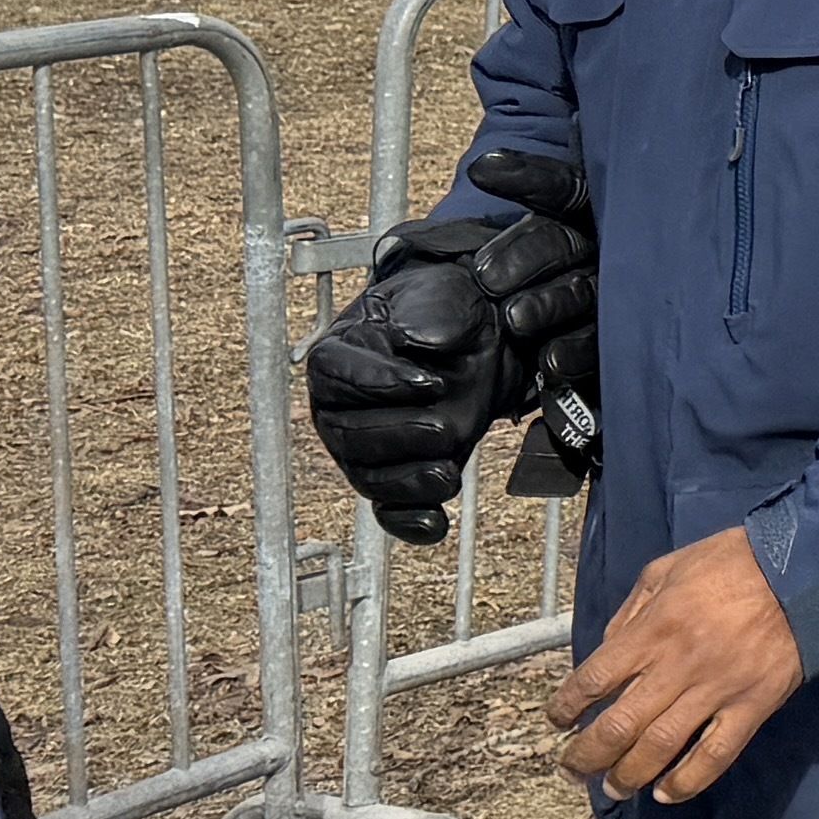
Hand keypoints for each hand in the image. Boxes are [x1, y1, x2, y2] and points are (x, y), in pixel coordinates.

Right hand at [302, 161, 598, 545]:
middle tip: (446, 425)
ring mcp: (364, 448)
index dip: (380, 383)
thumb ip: (432, 311)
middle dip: (399, 435)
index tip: (429, 381)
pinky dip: (409, 522)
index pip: (339, 376)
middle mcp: (339, 408)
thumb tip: (417, 343)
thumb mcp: (446, 293)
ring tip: (448, 473)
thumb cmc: (449, 308)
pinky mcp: (396, 475)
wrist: (480, 335)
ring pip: (369, 477)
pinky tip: (437, 525)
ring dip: (407, 482)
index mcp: (337, 357)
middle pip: (350, 436)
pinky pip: (389, 510)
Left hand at [559, 524, 807, 804]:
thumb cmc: (732, 563)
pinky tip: (666, 794)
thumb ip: (632, 610)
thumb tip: (607, 651)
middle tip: (572, 769)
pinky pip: (716, 755)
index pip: (595, 678)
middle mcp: (678, 664)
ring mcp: (717, 689)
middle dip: (587, 754)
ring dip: (628, 775)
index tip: (559, 720)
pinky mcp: (753, 706)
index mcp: (654, 627)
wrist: (805, 570)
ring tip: (612, 789)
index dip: (567, 706)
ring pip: (661, 747)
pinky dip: (688, 781)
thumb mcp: (668, 568)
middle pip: (620, 724)